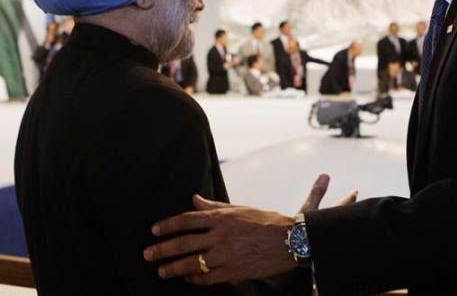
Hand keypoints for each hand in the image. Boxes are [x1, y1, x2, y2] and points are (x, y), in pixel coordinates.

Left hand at [144, 197, 294, 283]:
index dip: (168, 225)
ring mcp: (225, 256)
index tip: (154, 230)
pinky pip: (206, 278)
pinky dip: (194, 278)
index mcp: (222, 218)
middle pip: (183, 243)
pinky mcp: (232, 272)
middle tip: (148, 254)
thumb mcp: (240, 209)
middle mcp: (220, 236)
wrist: (288, 240)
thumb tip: (194, 199)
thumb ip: (214, 206)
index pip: (187, 220)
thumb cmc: (266, 221)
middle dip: (162, 249)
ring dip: (173, 268)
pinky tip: (187, 278)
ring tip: (161, 271)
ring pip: (191, 263)